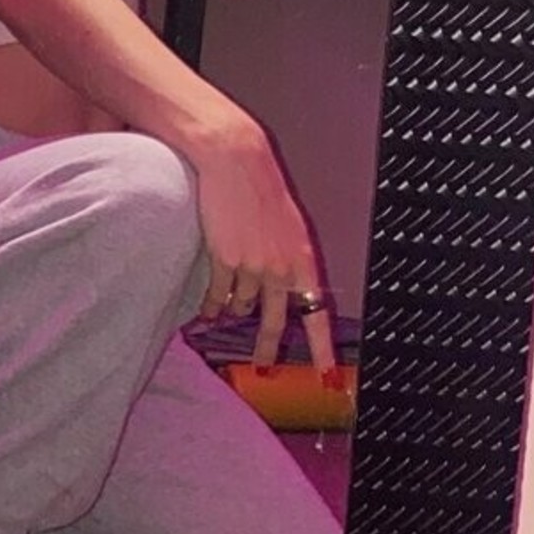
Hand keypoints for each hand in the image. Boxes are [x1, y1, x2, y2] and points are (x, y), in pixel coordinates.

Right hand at [191, 116, 336, 373]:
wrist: (235, 160)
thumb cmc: (260, 187)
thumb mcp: (286, 224)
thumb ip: (285, 257)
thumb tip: (282, 288)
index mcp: (302, 258)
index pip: (317, 312)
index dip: (322, 346)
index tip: (327, 373)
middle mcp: (281, 267)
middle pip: (276, 321)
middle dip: (268, 348)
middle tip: (263, 367)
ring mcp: (252, 265)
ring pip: (242, 304)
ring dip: (233, 310)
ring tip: (223, 314)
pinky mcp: (224, 259)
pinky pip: (218, 295)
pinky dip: (212, 305)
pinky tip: (206, 311)